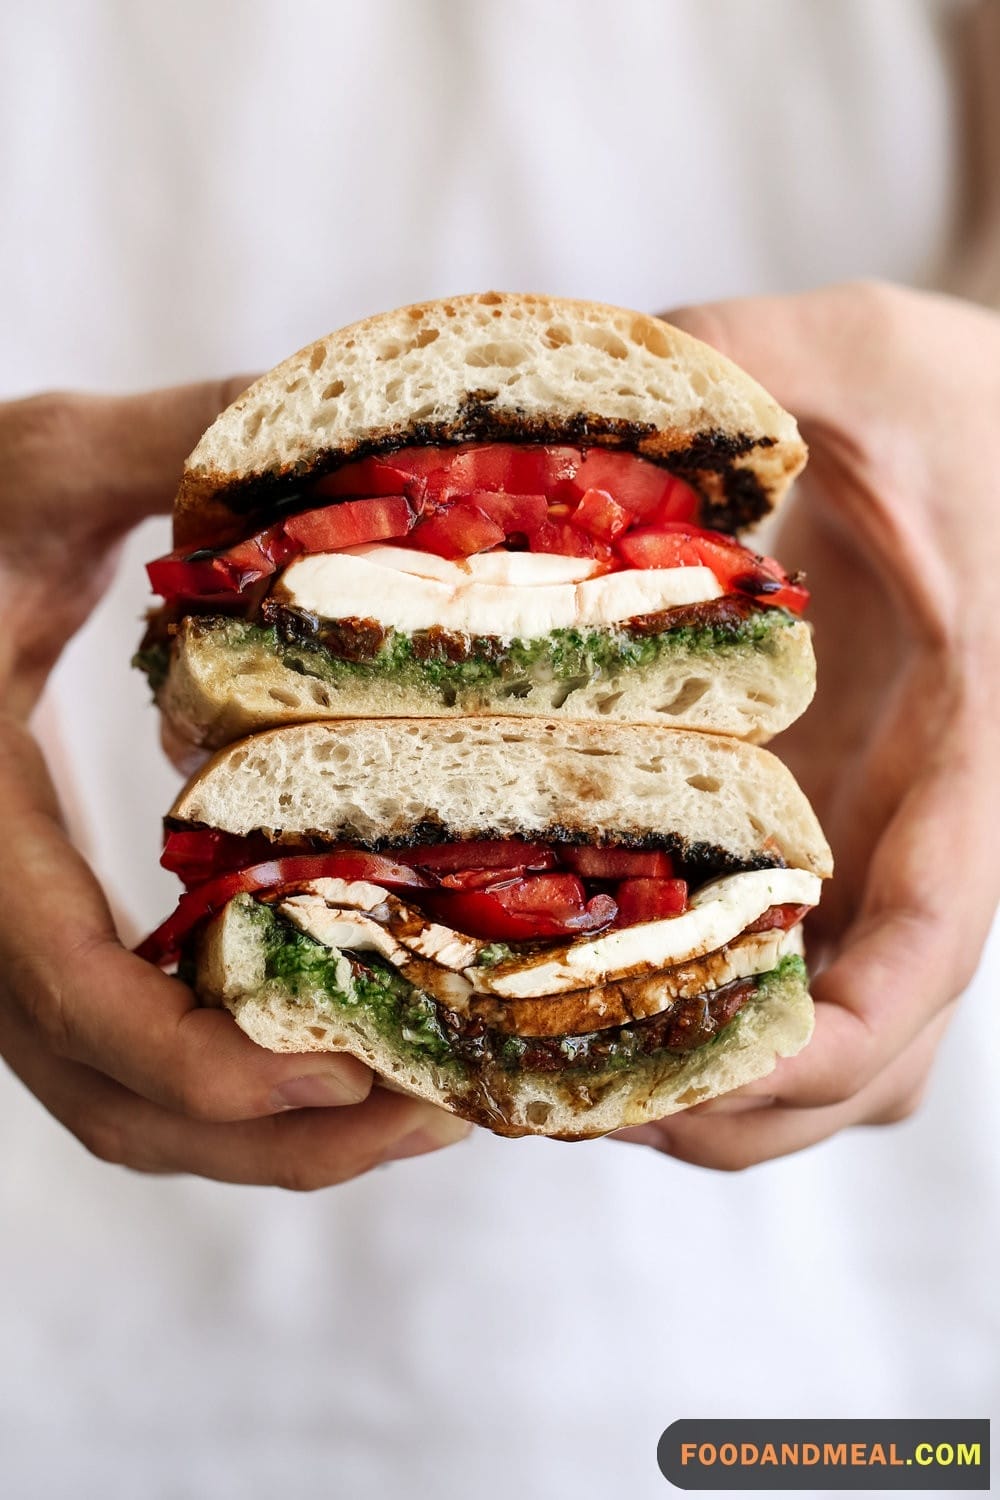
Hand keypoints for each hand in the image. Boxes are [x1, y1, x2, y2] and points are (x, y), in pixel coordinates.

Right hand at [0, 387, 469, 1185]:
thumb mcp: (32, 466)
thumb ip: (166, 446)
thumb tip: (332, 410)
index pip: (72, 996)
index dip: (209, 1065)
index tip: (351, 1070)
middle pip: (116, 1105)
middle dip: (278, 1139)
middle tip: (439, 1109)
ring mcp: (4, 948)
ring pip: (119, 1107)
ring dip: (265, 1134)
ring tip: (418, 1094)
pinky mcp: (38, 939)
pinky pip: (124, 1058)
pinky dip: (229, 1081)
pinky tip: (336, 1033)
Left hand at [619, 282, 999, 1167]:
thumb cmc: (973, 393)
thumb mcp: (863, 354)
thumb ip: (741, 361)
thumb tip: (577, 394)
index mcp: (984, 757)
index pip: (921, 958)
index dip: (808, 1054)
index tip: (673, 1081)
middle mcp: (940, 836)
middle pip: (870, 1059)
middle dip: (733, 1106)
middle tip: (566, 1091)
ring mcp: (893, 852)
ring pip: (839, 1049)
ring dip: (718, 1088)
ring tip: (562, 1060)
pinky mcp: (845, 840)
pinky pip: (797, 980)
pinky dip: (711, 1020)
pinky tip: (595, 982)